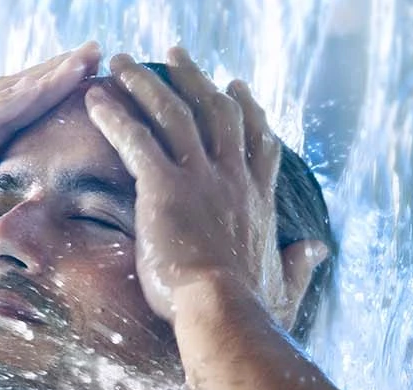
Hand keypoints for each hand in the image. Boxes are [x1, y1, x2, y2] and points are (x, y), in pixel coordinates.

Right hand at [0, 42, 100, 333]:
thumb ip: (0, 261)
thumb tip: (44, 276)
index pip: (16, 130)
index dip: (52, 106)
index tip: (96, 91)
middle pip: (10, 104)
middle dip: (54, 78)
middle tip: (98, 54)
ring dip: (42, 79)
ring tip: (83, 58)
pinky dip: (11, 104)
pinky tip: (43, 86)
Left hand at [86, 48, 322, 327]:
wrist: (224, 313)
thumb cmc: (252, 311)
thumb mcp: (286, 285)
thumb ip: (300, 263)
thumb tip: (318, 249)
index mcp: (258, 199)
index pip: (256, 140)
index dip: (247, 109)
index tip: (236, 86)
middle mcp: (232, 178)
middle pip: (216, 111)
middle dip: (194, 78)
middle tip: (176, 54)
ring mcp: (199, 178)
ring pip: (173, 113)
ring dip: (145, 83)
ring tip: (122, 61)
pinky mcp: (164, 187)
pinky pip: (136, 140)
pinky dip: (114, 117)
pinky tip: (95, 99)